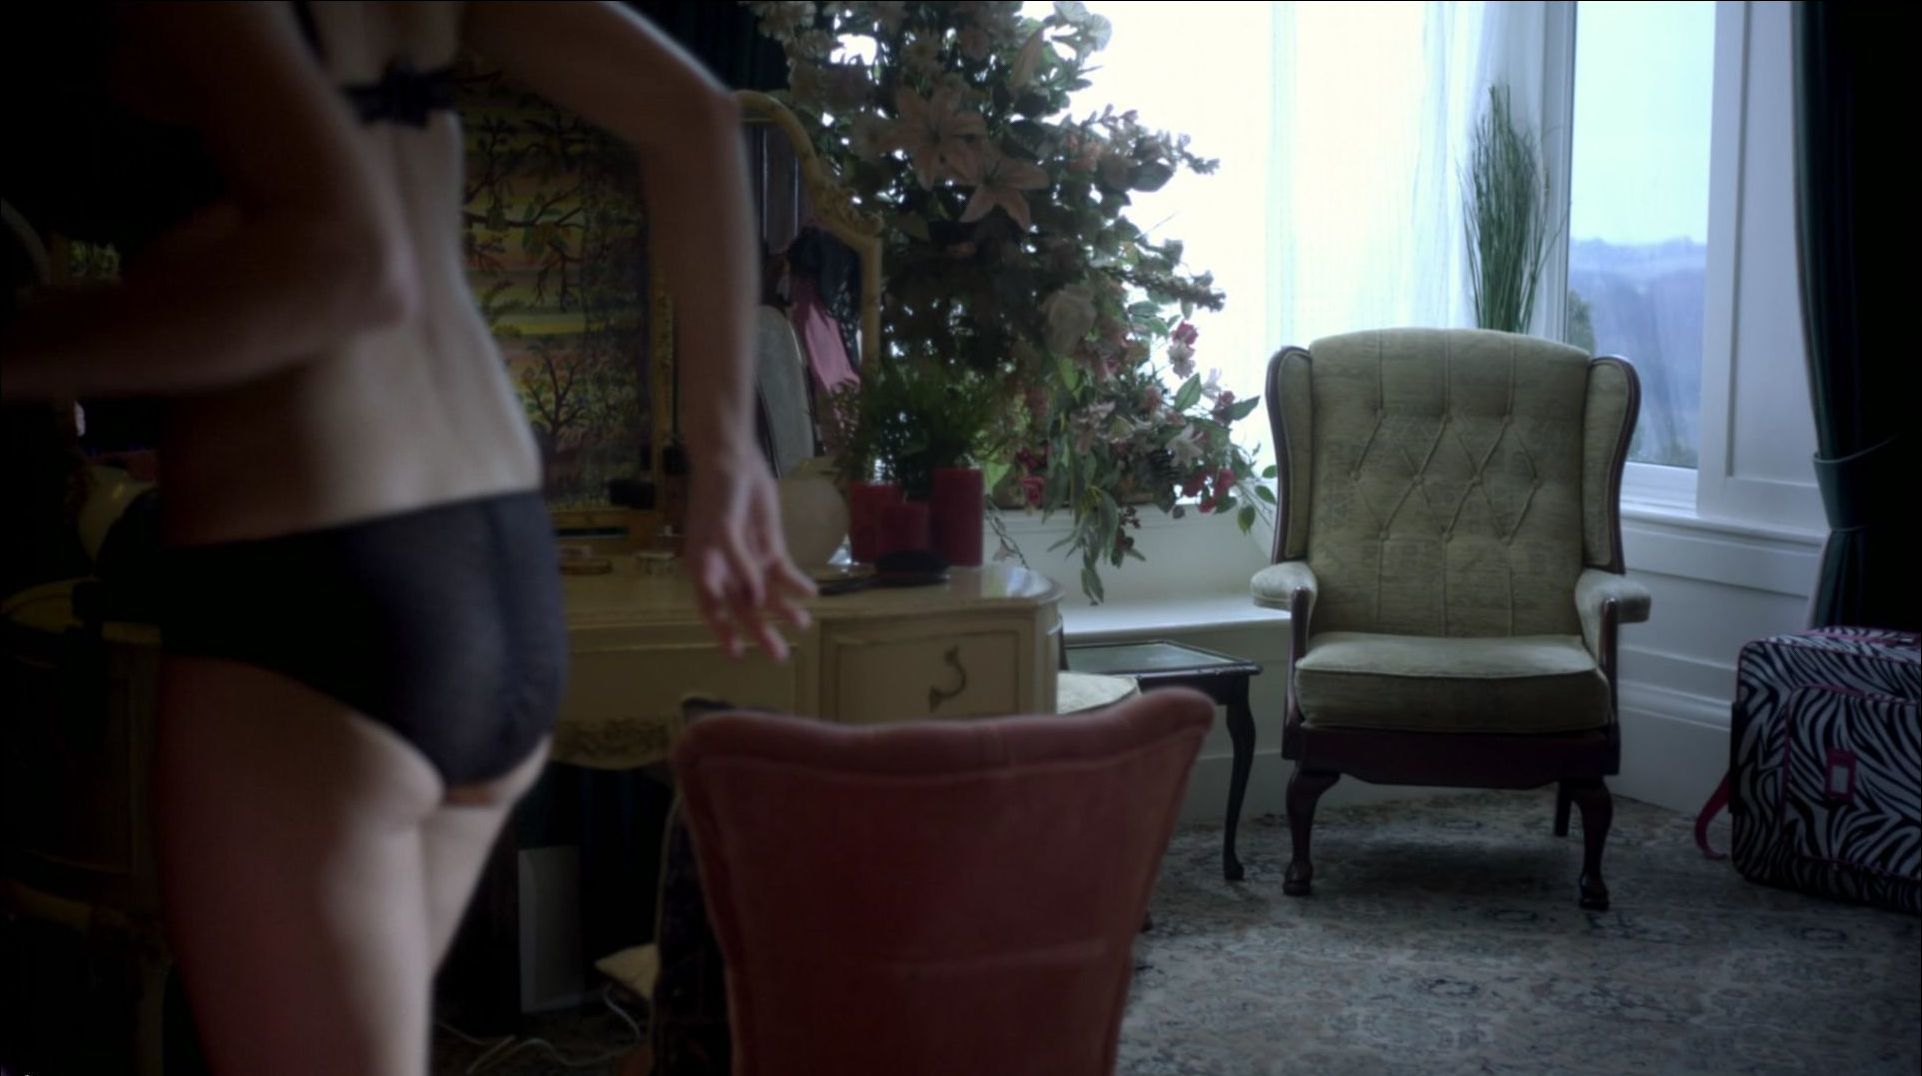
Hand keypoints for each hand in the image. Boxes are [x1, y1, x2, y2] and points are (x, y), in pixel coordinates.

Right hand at [683, 448, 815, 660]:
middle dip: (761, 631)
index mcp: (705, 568)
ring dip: (783, 610)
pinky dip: (796, 583)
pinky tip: (810, 593)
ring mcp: (750, 558)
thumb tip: (754, 599)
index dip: (723, 633)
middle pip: (745, 608)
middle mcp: (728, 570)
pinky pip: (784, 570)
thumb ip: (739, 564)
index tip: (737, 655)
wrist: (732, 460)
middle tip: (779, 655)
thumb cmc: (717, 494)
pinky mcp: (769, 545)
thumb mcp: (723, 530)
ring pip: (767, 593)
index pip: (713, 608)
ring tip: (803, 625)